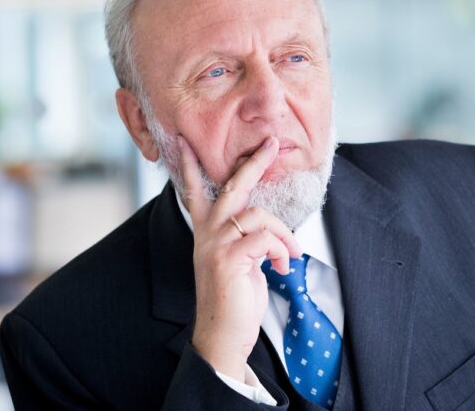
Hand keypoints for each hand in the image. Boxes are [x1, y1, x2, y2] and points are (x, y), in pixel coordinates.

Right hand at [178, 135, 301, 380]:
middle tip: (271, 142)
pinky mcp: (229, 258)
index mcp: (206, 231)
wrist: (224, 335)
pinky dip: (282, 250)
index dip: (190, 165)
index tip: (183, 140)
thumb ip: (245, 237)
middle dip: (254, 162)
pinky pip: (266, 238)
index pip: (194, 191)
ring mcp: (216, 244)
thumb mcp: (239, 261)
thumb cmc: (235, 298)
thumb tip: (269, 226)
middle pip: (231, 186)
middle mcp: (207, 233)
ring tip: (290, 255)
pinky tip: (282, 267)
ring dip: (284, 234)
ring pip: (259, 215)